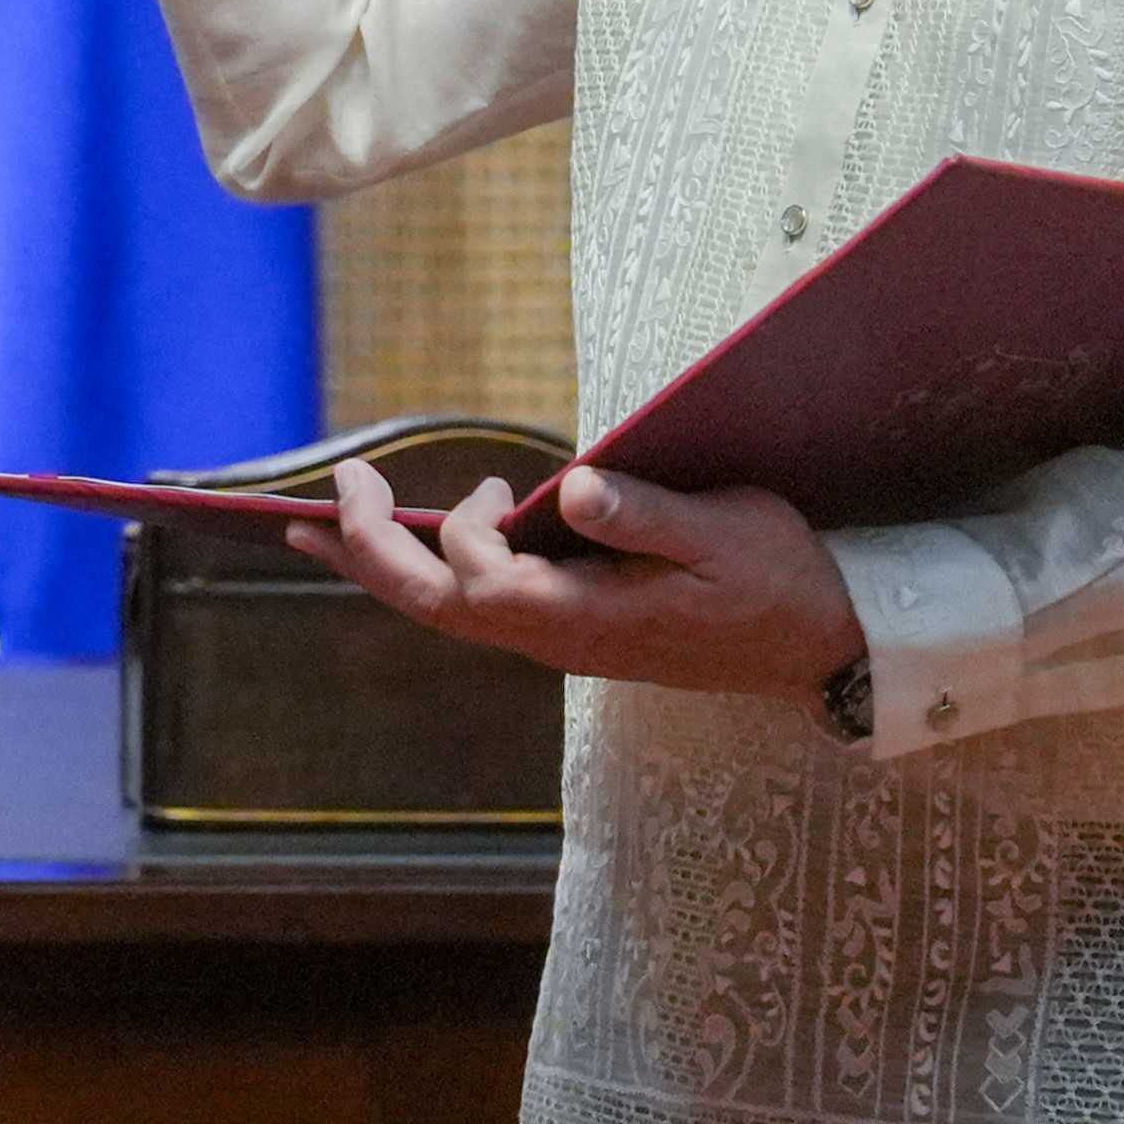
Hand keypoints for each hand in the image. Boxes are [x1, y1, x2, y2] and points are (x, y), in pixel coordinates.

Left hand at [283, 462, 864, 698]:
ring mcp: (561, 637)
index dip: (431, 534)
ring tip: (335, 517)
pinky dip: (439, 565)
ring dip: (388, 563)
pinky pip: (483, 600)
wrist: (826, 642)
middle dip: (362, 557)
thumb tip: (570, 488)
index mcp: (580, 620)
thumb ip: (644, 516)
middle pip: (431, 607)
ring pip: (450, 607)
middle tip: (297, 514)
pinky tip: (428, 532)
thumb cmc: (778, 581)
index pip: (469, 581)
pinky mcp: (575, 624)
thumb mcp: (724, 534)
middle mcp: (555, 638)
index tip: (425, 481)